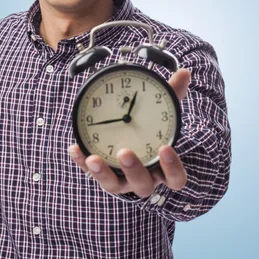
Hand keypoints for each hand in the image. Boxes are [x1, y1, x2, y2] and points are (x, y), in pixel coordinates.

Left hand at [68, 68, 190, 198]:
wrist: (130, 138)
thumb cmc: (151, 129)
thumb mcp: (162, 113)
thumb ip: (172, 96)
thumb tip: (184, 73)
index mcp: (162, 168)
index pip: (175, 178)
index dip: (172, 167)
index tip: (165, 147)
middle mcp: (143, 178)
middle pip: (143, 185)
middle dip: (133, 169)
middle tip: (124, 152)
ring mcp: (121, 180)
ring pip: (114, 185)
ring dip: (103, 172)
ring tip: (93, 157)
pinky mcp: (101, 174)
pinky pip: (88, 172)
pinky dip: (81, 161)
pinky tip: (74, 148)